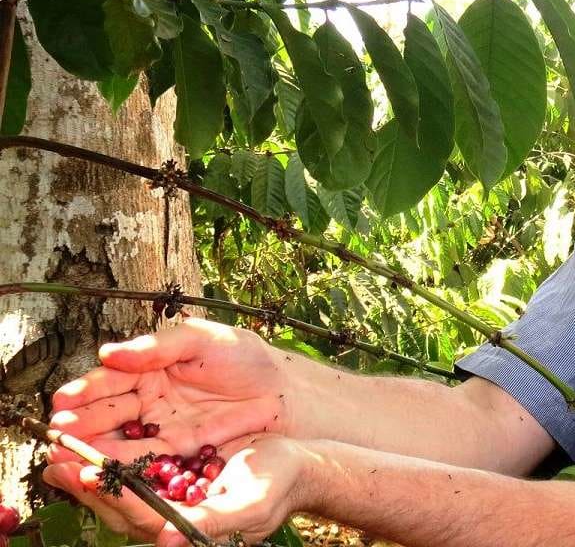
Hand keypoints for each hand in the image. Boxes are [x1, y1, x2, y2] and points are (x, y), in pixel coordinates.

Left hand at [44, 435, 309, 546]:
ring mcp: (174, 503)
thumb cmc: (280, 484)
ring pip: (124, 493)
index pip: (140, 515)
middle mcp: (175, 520)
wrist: (301, 467)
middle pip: (122, 507)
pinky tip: (97, 446)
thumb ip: (210, 523)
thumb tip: (167, 540)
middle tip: (57, 462)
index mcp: (189, 529)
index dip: (111, 495)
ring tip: (64, 453)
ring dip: (94, 474)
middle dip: (89, 485)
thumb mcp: (250, 504)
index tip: (85, 472)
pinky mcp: (176, 485)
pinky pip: (138, 477)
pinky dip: (114, 462)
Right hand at [48, 317, 292, 465]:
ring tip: (66, 453)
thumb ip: (158, 346)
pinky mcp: (177, 452)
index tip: (63, 399)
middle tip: (58, 431)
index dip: (87, 389)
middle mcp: (150, 399)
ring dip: (93, 447)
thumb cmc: (246, 358)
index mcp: (151, 368)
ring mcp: (162, 427)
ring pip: (121, 438)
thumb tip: (110, 352)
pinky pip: (146, 459)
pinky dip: (122, 465)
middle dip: (81, 421)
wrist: (283, 392)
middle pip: (109, 411)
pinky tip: (100, 469)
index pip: (112, 379)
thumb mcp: (204, 339)